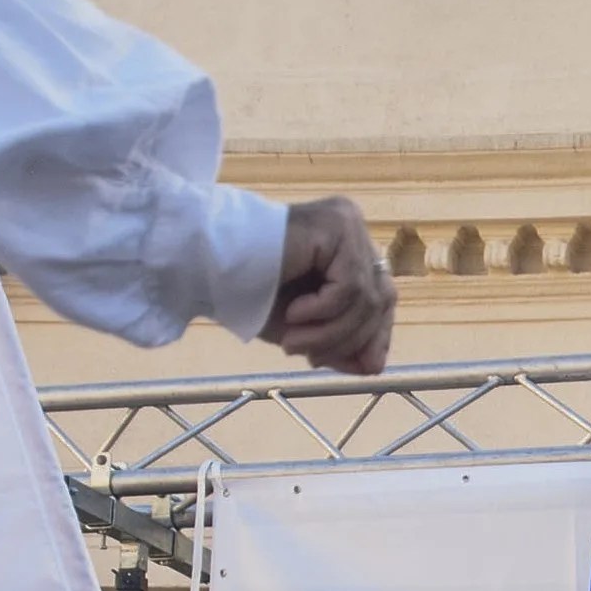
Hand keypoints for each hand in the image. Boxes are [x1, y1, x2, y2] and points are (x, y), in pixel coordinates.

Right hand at [264, 196, 395, 377]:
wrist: (208, 263)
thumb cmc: (249, 291)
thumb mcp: (303, 326)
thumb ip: (339, 343)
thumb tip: (375, 367)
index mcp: (346, 245)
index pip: (382, 297)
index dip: (375, 337)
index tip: (361, 369)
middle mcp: (351, 227)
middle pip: (381, 298)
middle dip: (350, 339)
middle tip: (312, 360)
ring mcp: (347, 222)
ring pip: (366, 297)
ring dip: (330, 333)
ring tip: (293, 343)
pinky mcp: (337, 224)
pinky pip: (350, 285)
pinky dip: (322, 311)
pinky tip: (292, 314)